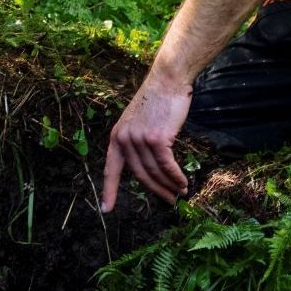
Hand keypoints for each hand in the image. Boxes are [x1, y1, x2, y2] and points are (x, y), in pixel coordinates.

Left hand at [102, 73, 192, 210]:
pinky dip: (176, 177)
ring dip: (169, 186)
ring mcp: (140, 139)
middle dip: (155, 191)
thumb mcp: (138, 122)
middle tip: (168, 201)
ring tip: (180, 193)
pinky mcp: (157, 139)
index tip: (107, 210)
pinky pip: (167, 165)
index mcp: (117, 137)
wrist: (168, 81)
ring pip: (155, 172)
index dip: (109, 191)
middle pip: (140, 175)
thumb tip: (148, 167)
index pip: (111, 169)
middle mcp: (125, 140)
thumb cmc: (157, 100)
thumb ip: (137, 142)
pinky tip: (183, 183)